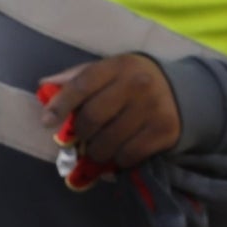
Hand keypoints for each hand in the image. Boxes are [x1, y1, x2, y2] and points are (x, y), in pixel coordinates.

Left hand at [41, 58, 226, 226]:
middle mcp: (137, 85)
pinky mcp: (164, 132)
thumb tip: (44, 85)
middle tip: (79, 137)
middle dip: (79, 133)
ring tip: (97, 146)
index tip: (46, 122)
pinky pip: (128, 155)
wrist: (182, 91)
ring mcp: (152, 109)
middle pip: (92, 118)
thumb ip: (76, 78)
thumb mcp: (108, 70)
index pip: (81, 85)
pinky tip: (118, 152)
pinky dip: (116, 159)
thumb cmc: (132, 81)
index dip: (60, 105)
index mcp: (118, 66)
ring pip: (108, 142)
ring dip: (95, 150)